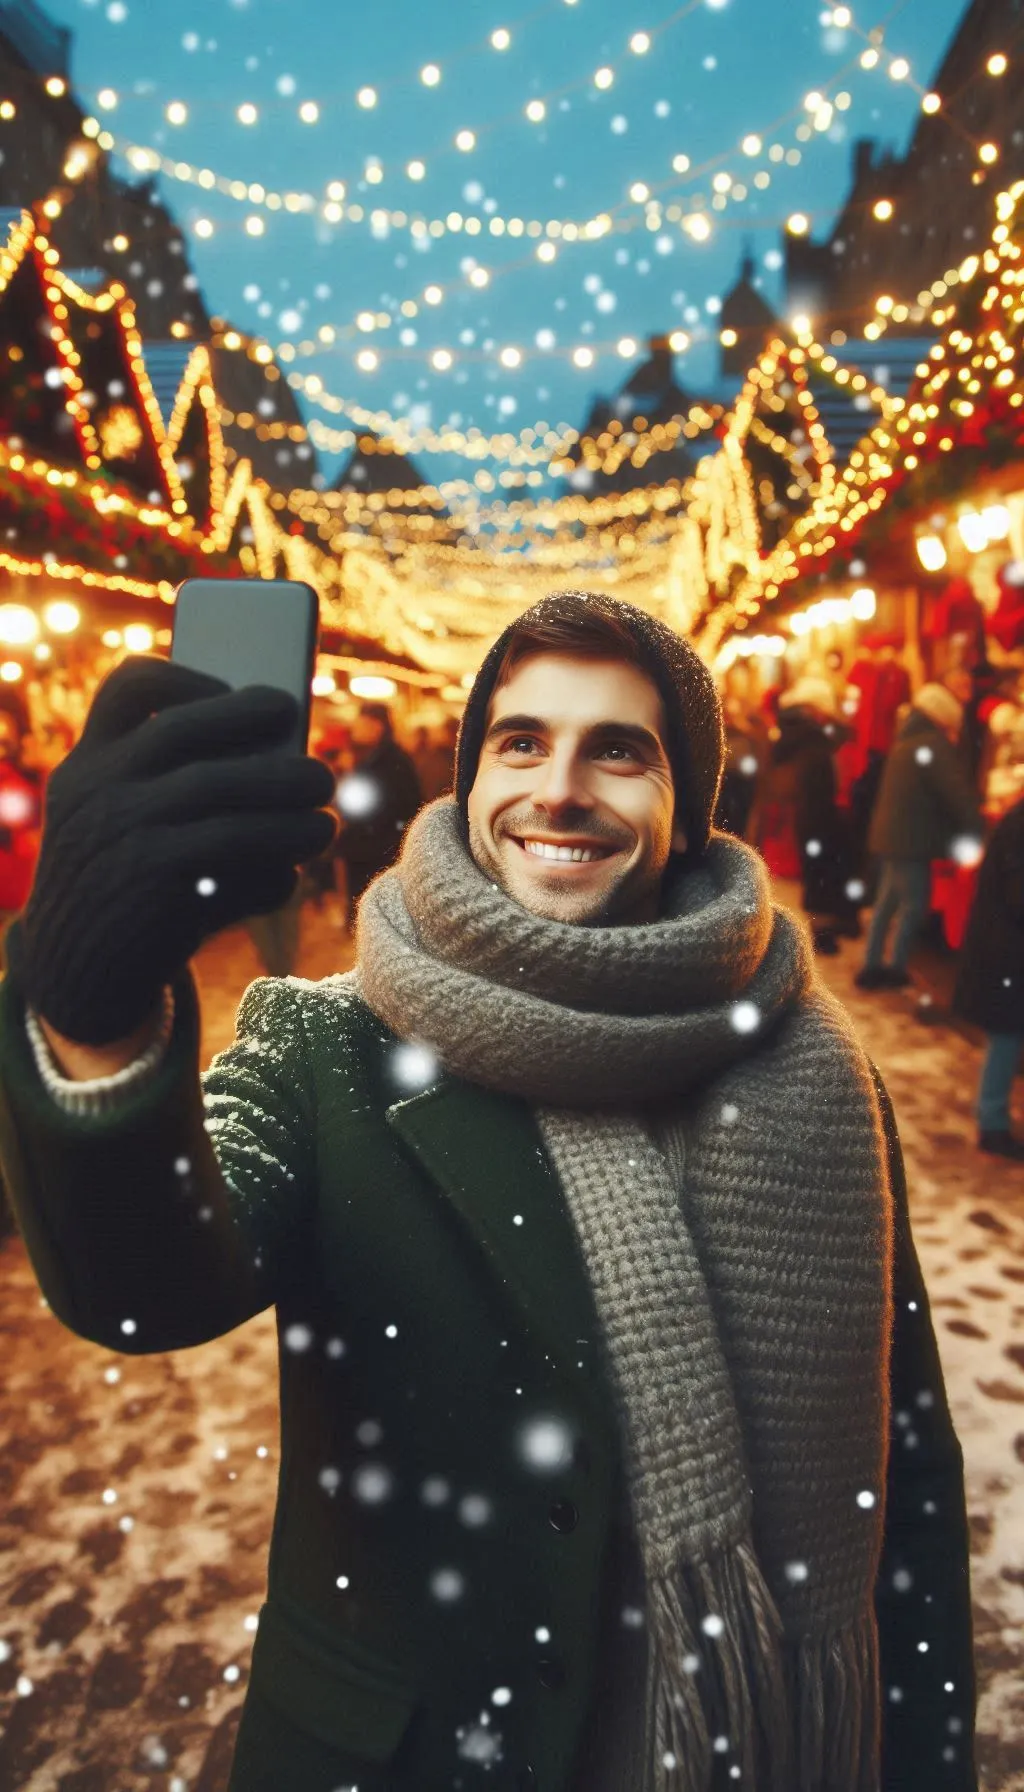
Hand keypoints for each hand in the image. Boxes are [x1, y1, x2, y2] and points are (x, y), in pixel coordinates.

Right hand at [6, 655, 336, 1044]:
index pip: (130, 687)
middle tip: (320, 775)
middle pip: (198, 748)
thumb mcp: (116, 820)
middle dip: (269, 755)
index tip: (264, 701)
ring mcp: (125, 849)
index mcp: (86, 764)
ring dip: (293, 824)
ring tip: (325, 826)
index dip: (198, 680)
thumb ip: (170, 782)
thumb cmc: (120, 875)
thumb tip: (284, 756)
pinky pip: (238, 882)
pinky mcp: (157, 904)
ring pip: (230, 821)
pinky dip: (273, 880)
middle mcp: (99, 797)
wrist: (70, 969)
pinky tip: (288, 878)